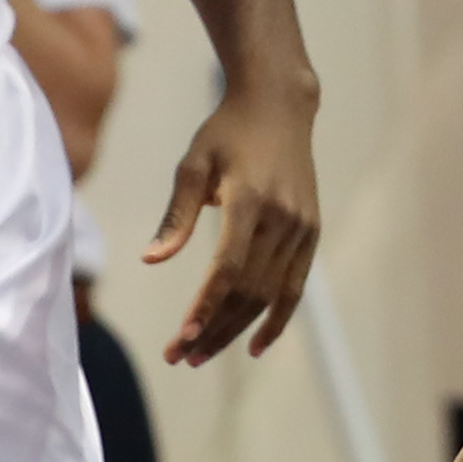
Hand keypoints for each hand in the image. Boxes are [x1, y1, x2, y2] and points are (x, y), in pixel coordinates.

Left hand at [144, 75, 319, 363]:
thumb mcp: (193, 165)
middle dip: (213, 329)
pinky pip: (294, 286)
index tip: (181, 337)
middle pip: (247, 291)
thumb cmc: (226, 132)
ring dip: (237, 330)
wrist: (279, 105)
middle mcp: (281, 217)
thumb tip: (151, 260)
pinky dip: (277, 319)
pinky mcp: (311, 231)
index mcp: (248, 200)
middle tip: (180, 357)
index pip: (227, 269)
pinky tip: (255, 344)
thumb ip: (176, 216)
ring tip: (202, 354)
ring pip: (270, 295)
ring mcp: (301, 227)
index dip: (205, 308)